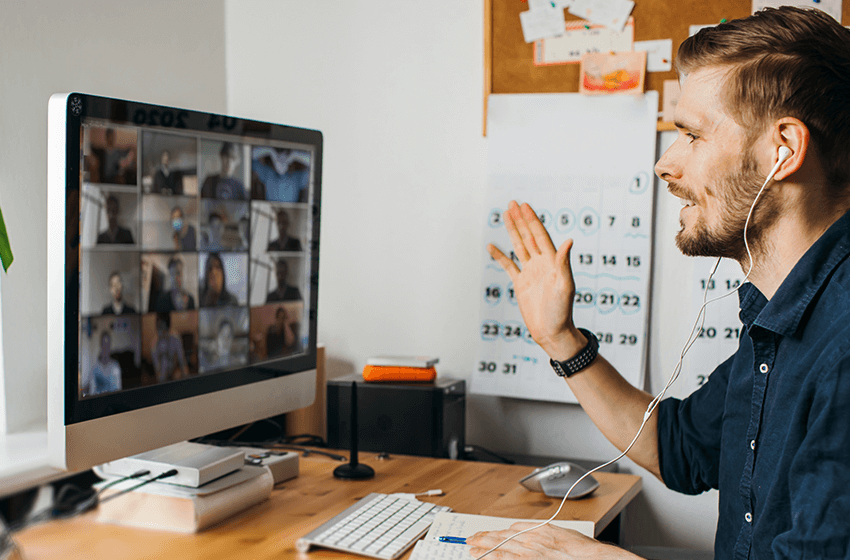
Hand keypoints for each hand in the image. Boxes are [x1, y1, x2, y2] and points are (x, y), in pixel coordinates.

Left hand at [467, 522, 638, 559]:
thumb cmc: (581, 550)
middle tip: (470, 540)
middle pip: (500, 538)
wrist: (592, 559)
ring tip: (472, 550)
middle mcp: (530, 541)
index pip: (508, 530)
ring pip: (500, 550)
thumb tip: (527, 530)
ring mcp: (529, 554)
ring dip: (483, 550)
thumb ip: (541, 531)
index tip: (484, 534)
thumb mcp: (560, 532)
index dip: (493, 532)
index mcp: (537, 530)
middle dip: (483, 539)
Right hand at [487, 201, 583, 358]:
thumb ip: (564, 263)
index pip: (540, 236)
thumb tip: (569, 241)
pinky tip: (492, 246)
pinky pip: (509, 266)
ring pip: (519, 246)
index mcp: (552, 262)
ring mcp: (531, 272)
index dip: (532, 220)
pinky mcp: (521, 283)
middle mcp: (541, 264)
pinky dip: (500, 255)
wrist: (552, 331)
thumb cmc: (562, 311)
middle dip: (521, 220)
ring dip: (513, 231)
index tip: (525, 206)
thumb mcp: (565, 286)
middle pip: (529, 236)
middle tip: (513, 203)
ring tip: (506, 215)